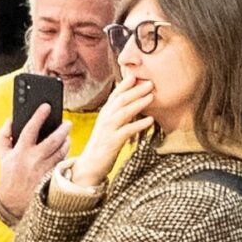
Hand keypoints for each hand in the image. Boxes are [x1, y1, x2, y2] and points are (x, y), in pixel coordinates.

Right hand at [0, 108, 69, 219]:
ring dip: (66, 141)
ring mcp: (45, 169)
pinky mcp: (52, 178)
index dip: (39, 115)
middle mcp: (34, 160)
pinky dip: (65, 155)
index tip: (46, 106)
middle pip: (53, 139)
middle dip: (63, 129)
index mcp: (20, 152)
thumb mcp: (2, 156)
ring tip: (67, 136)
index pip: (31, 128)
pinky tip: (65, 150)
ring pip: (61, 151)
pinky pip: (62, 162)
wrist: (14, 204)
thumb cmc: (8, 177)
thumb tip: (10, 120)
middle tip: (67, 123)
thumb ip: (3, 136)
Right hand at [65, 75, 152, 193]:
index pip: (115, 95)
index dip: (125, 84)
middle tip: (150, 82)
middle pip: (121, 100)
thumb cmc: (103, 145)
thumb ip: (118, 115)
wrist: (90, 165)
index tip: (136, 75)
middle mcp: (105, 119)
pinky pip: (128, 130)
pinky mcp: (113, 142)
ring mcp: (109, 130)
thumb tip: (131, 104)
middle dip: (136, 90)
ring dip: (139, 103)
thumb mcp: (109, 127)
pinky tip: (151, 120)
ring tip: (151, 96)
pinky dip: (140, 124)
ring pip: (124, 112)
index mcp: (105, 114)